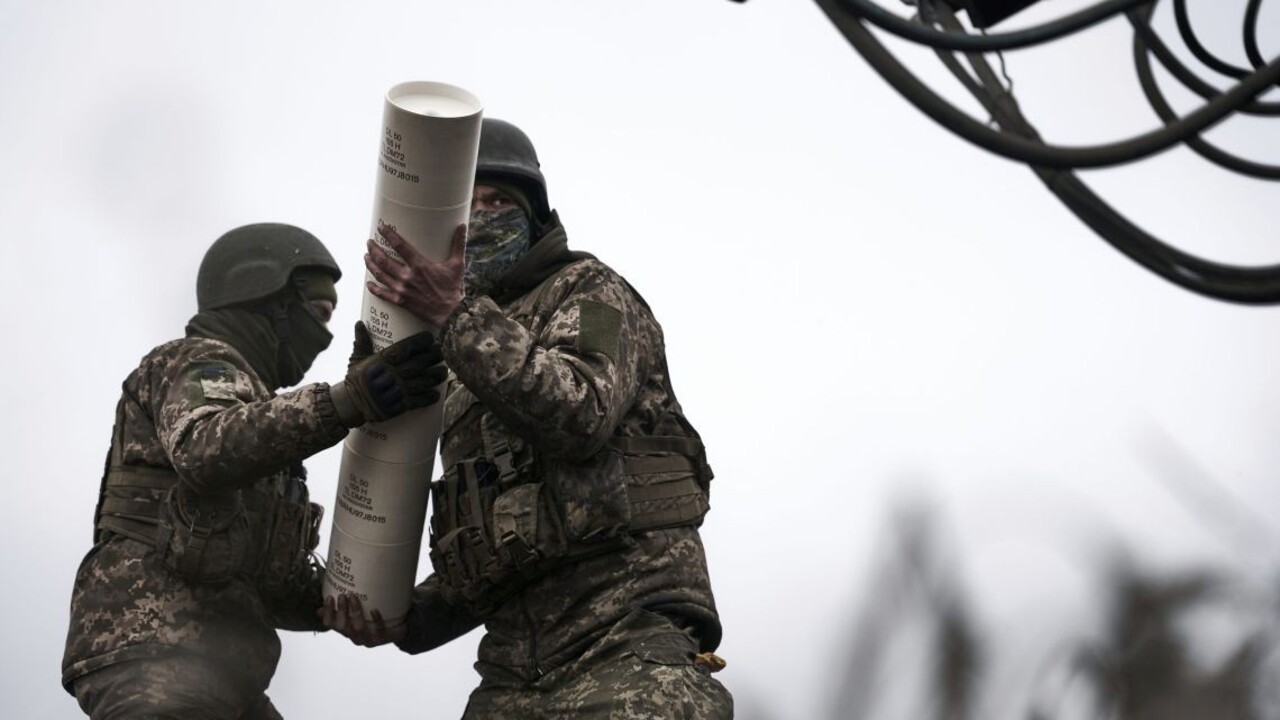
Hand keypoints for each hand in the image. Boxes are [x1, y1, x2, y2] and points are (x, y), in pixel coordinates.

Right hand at [318, 593, 407, 646]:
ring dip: (354, 612)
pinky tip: (374, 610)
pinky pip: (378, 629)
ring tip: (354, 597)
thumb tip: (326, 594)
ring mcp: (368, 638)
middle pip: (343, 626)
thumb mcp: (356, 612)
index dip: (327, 612)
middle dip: (341, 611)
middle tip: (343, 595)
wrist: (396, 630)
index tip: (330, 597)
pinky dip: (376, 619)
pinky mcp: (381, 638)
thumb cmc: (373, 619)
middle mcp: (354, 636)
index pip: (330, 624)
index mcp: (346, 629)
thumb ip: (342, 607)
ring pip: (358, 628)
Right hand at [330, 330, 446, 426]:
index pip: (405, 348)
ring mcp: (396, 390)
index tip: (430, 338)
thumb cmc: (355, 379)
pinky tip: (436, 393)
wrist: (350, 404)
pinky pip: (418, 401)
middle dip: (433, 357)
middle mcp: (391, 374)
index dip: (420, 342)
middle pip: (418, 363)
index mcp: (382, 361)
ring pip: (422, 381)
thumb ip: (362, 342)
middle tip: (441, 352)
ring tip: (443, 371)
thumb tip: (359, 322)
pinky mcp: (399, 406)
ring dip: (435, 376)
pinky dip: (428, 397)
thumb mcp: (357, 359)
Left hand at [366, 221, 465, 327]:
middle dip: (374, 249)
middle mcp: (408, 276)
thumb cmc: (453, 288)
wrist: (450, 313)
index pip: (399, 245)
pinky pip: (383, 294)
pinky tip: (369, 283)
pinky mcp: (401, 301)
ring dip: (371, 264)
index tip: (381, 228)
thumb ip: (458, 244)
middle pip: (384, 260)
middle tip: (370, 242)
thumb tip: (462, 226)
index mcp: (420, 265)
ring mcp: (402, 289)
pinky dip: (374, 288)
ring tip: (367, 256)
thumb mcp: (457, 264)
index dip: (388, 235)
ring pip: (380, 274)